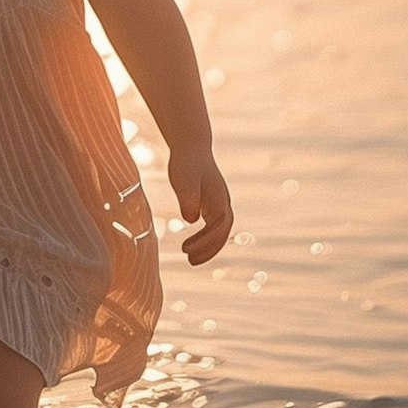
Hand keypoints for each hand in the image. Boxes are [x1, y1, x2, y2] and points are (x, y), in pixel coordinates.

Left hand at [169, 147, 232, 264]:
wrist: (191, 146)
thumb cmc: (186, 162)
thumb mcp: (184, 179)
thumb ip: (187, 197)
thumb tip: (191, 219)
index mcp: (219, 200)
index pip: (219, 229)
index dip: (205, 242)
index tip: (187, 250)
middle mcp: (223, 203)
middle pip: (222, 233)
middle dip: (208, 249)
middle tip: (190, 260)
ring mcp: (219, 204)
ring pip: (219, 231)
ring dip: (207, 246)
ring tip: (189, 257)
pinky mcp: (211, 203)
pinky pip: (213, 227)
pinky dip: (205, 238)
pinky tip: (191, 243)